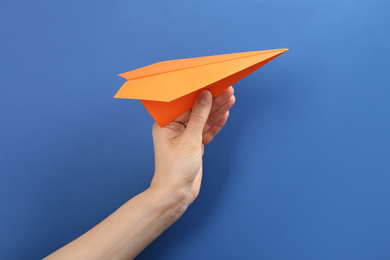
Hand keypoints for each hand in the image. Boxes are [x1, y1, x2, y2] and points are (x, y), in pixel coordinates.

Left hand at [150, 86, 234, 205]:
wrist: (177, 194)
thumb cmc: (176, 169)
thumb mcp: (190, 139)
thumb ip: (199, 116)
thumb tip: (205, 95)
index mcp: (165, 123)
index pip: (184, 103)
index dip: (199, 93)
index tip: (212, 83)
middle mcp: (174, 128)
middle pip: (196, 111)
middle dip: (212, 101)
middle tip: (227, 89)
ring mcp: (185, 137)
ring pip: (203, 121)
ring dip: (217, 111)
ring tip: (230, 98)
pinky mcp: (194, 146)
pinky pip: (206, 132)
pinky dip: (216, 124)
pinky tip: (225, 114)